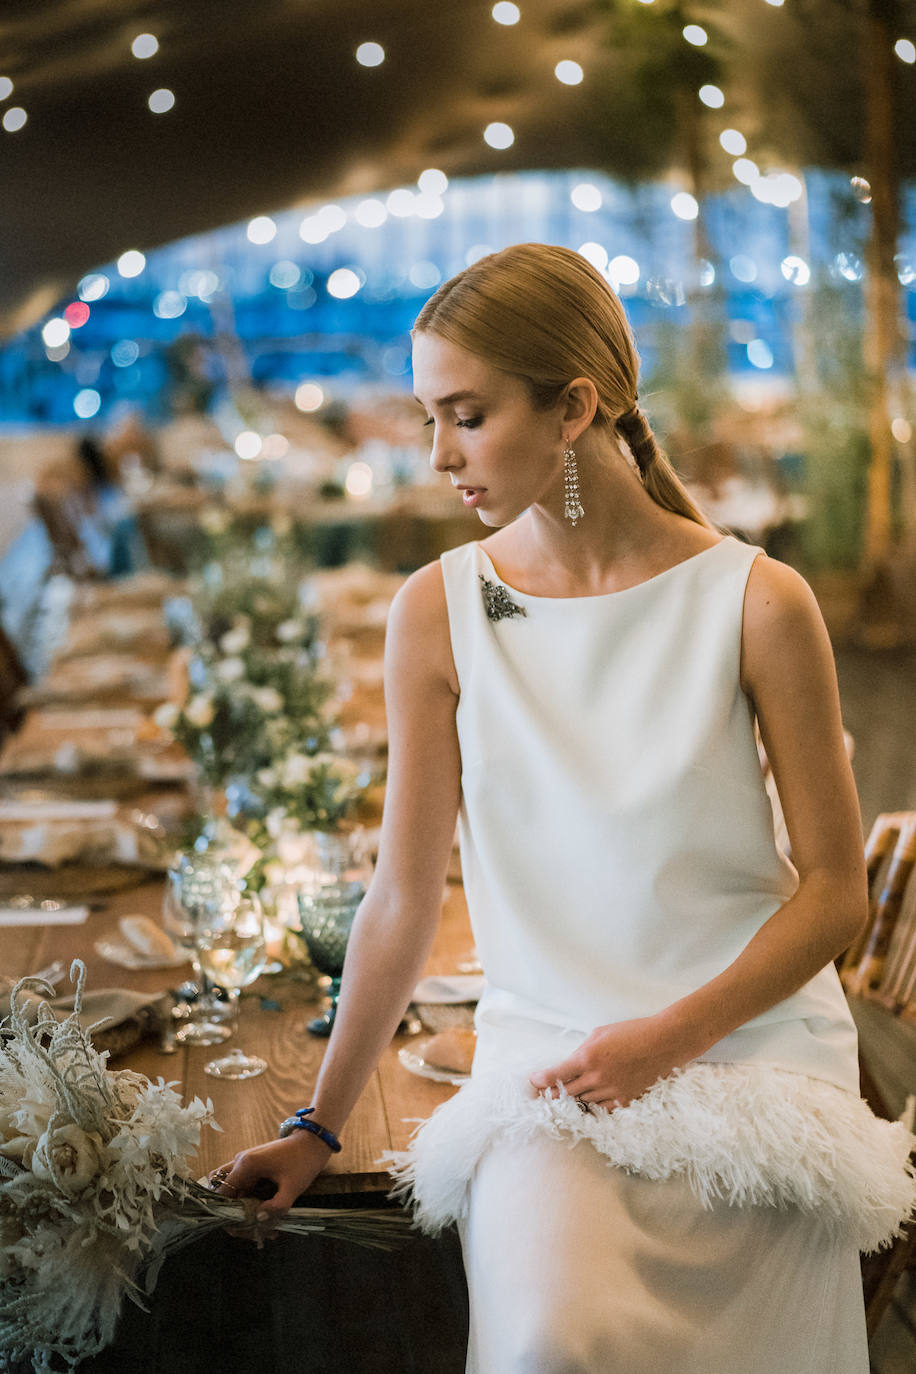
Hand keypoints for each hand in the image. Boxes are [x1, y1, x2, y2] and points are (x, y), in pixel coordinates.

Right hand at [211, 1130, 332, 1220]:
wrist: (312, 1141)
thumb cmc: (303, 1162)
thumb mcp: (294, 1188)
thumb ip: (277, 1207)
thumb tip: (258, 1219)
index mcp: (246, 1165)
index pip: (222, 1195)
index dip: (230, 1216)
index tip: (247, 1229)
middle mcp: (239, 1162)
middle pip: (222, 1194)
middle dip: (234, 1215)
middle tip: (254, 1229)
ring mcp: (244, 1163)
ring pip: (232, 1192)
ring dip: (242, 1210)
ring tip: (262, 1226)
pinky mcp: (251, 1166)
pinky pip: (242, 1187)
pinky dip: (249, 1203)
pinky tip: (266, 1216)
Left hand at [528, 1014, 688, 1108]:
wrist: (664, 1043)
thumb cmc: (632, 1032)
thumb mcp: (600, 1033)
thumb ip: (583, 1050)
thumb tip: (571, 1063)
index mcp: (588, 1057)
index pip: (556, 1074)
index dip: (542, 1080)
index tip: (534, 1081)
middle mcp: (597, 1077)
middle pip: (566, 1092)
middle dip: (553, 1093)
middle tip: (544, 1093)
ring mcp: (612, 1091)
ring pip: (583, 1102)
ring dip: (572, 1099)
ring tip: (564, 1097)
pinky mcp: (625, 1100)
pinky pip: (602, 1109)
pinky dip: (593, 1106)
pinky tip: (588, 1102)